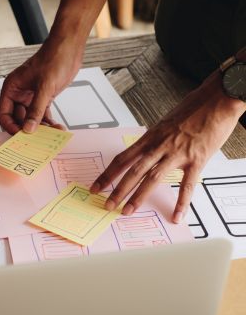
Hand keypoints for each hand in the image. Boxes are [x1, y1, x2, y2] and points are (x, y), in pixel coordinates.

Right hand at [0, 35, 83, 133]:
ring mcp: (31, 97)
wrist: (69, 49)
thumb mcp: (44, 87)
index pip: (3, 114)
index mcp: (11, 88)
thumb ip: (36, 110)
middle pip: (17, 119)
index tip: (20, 136)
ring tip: (50, 134)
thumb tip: (28, 129)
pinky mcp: (43, 98)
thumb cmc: (53, 59)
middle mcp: (18, 94)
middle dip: (26, 129)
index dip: (10, 126)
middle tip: (36, 140)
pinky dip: (48, 122)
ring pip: (30, 119)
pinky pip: (42, 115)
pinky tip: (56, 128)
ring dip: (40, 128)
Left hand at [90, 72, 244, 222]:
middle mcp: (159, 146)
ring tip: (127, 211)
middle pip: (133, 171)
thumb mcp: (165, 122)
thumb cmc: (193, 108)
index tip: (96, 186)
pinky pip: (187, 185)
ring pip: (152, 178)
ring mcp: (177, 153)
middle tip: (107, 205)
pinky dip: (181, 202)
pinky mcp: (196, 160)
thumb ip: (155, 139)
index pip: (122, 158)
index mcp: (150, 137)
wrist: (218, 99)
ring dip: (138, 196)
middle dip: (117, 190)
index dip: (107, 174)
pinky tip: (176, 215)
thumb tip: (146, 150)